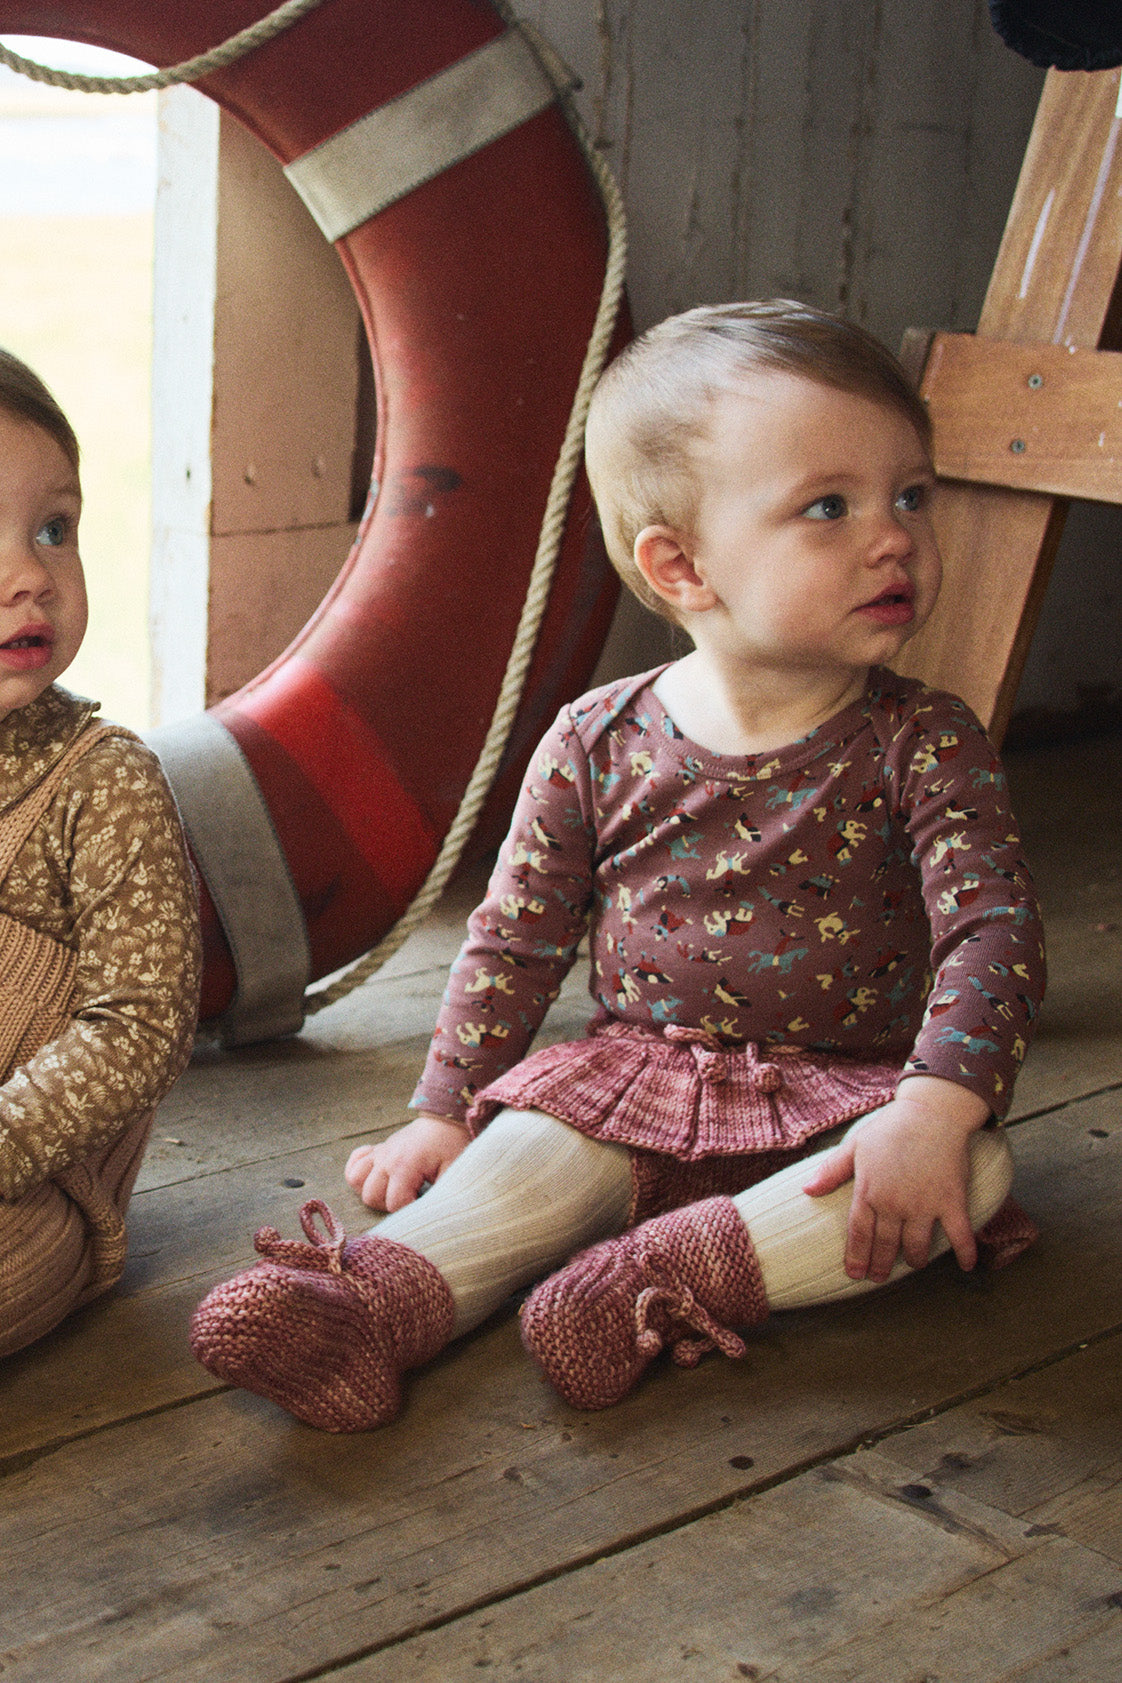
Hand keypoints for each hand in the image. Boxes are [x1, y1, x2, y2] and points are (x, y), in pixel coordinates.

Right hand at [344, 1113, 470, 1210]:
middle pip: (370, 1196)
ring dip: (371, 1192)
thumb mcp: (453, 1170)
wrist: (445, 1121)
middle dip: (387, 1205)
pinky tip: (377, 1177)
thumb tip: (434, 1215)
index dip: (409, 1211)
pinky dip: (359, 1173)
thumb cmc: (451, 1145)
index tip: (423, 1205)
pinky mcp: (378, 1151)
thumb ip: (443, 1194)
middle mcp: (386, 1159)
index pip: (395, 1203)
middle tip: (408, 1200)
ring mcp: (380, 1154)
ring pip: (355, 1180)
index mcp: (405, 1165)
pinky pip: (354, 1164)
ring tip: (391, 1191)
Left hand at [801, 1077, 990, 1282]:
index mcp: (869, 1191)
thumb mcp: (855, 1146)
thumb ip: (832, 1171)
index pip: (859, 1233)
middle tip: (879, 1278)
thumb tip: (806, 1191)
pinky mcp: (952, 1201)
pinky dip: (964, 1252)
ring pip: (917, 1246)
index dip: (856, 1257)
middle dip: (881, 1265)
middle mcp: (894, 1203)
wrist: (932, 1112)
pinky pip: (959, 1234)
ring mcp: (924, 1204)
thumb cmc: (891, 1128)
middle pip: (885, 1245)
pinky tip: (965, 1266)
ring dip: (915, 1260)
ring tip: (914, 1264)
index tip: (855, 1274)